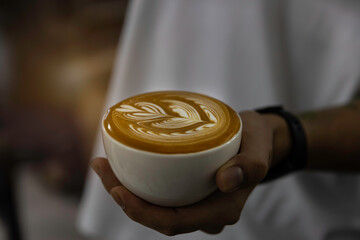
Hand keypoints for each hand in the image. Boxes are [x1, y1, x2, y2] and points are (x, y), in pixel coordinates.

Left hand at [91, 111, 290, 234]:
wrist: (259, 138)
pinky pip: (161, 194)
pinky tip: (125, 165)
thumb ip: (251, 165)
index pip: (174, 223)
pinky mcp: (190, 190)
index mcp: (221, 209)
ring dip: (127, 191)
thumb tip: (225, 180)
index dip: (142, 213)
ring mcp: (197, 202)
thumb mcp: (260, 146)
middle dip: (125, 199)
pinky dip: (140, 183)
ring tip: (105, 165)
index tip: (117, 191)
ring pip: (156, 206)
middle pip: (158, 217)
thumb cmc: (257, 141)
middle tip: (102, 169)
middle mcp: (206, 212)